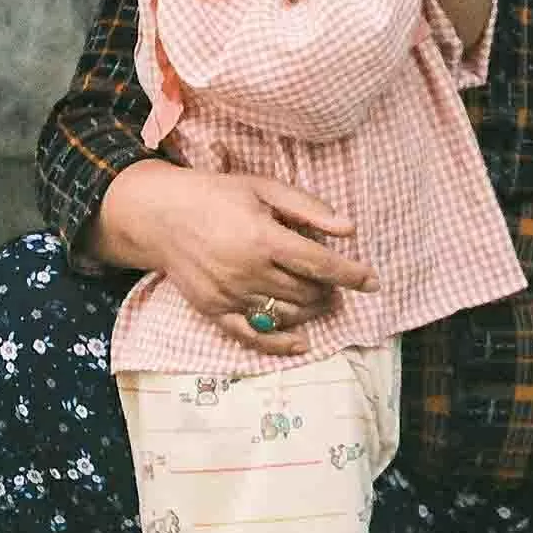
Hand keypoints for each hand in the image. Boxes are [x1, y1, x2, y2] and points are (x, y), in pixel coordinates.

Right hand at [99, 164, 373, 354]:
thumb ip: (308, 208)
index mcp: (262, 238)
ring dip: (311, 310)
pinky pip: (250, 335)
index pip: (320, 265)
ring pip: (286, 313)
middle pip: (307, 292)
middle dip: (330, 290)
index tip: (373, 282)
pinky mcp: (213, 310)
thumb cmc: (216, 195)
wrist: (158, 215)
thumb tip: (349, 229)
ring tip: (320, 298)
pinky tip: (300, 343)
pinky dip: (278, 343)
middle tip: (336, 282)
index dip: (352, 275)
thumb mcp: (264, 188)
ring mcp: (229, 294)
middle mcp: (246, 271)